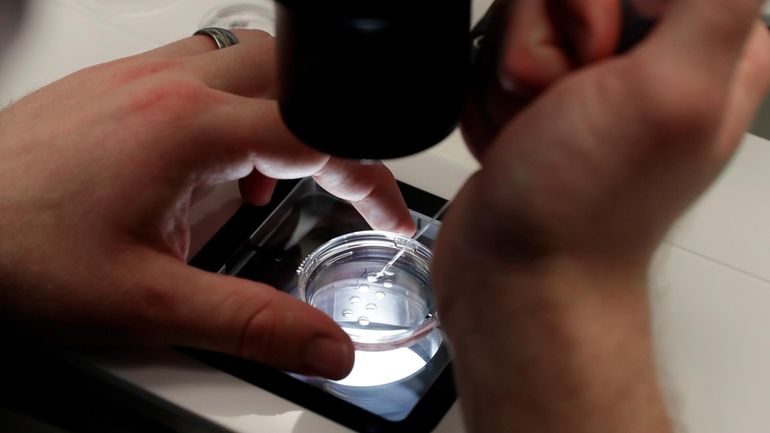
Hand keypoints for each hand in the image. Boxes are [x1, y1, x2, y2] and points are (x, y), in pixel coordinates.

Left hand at [0, 30, 414, 378]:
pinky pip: (198, 72)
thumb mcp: (148, 304)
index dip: (371, 179)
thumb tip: (327, 346)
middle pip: (291, 74)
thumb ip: (251, 325)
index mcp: (187, 129)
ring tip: (269, 179)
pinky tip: (208, 165)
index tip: (388, 215)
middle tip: (342, 184)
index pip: (317, 136)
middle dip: (331, 128)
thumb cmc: (17, 254)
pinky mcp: (114, 86)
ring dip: (278, 113)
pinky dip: (230, 111)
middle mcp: (166, 87)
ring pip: (245, 62)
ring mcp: (137, 77)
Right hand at [434, 0, 769, 430]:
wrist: (517, 272)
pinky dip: (488, 101)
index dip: (594, 5)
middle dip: (544, 44)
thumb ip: (713, 3)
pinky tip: (511, 141)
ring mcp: (583, 78)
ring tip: (533, 132)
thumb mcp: (672, 90)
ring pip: (519, 18)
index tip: (598, 59)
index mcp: (706, 43)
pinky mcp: (534, 99)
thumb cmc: (584, 207)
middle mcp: (646, 56)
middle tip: (563, 103)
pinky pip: (490, 58)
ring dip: (508, 81)